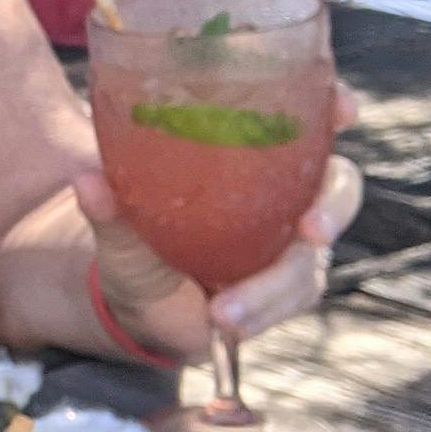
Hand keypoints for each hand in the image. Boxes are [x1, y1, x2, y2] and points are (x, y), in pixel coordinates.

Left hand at [80, 84, 366, 359]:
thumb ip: (109, 204)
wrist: (133, 293)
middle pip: (337, 190)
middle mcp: (286, 197)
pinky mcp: (281, 290)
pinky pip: (287, 301)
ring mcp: (289, 247)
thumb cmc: (137, 232)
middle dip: (332, 209)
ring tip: (226, 309)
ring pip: (310, 262)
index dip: (337, 108)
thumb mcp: (119, 218)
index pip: (314, 119)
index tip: (343, 110)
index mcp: (257, 155)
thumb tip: (86, 182)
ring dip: (274, 286)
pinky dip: (258, 313)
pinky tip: (224, 323)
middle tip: (310, 230)